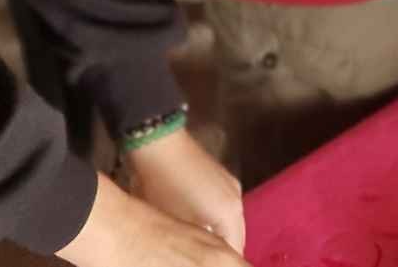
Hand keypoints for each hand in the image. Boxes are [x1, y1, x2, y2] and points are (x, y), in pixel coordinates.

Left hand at [125, 129, 244, 252]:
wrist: (160, 144)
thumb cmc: (164, 189)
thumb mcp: (176, 225)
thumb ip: (197, 244)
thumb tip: (198, 254)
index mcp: (231, 214)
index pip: (235, 253)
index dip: (222, 262)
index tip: (206, 264)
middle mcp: (237, 199)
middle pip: (236, 236)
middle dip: (222, 251)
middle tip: (202, 261)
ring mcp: (230, 184)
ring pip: (229, 221)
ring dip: (218, 235)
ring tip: (198, 248)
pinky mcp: (219, 176)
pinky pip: (223, 206)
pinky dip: (214, 219)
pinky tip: (195, 224)